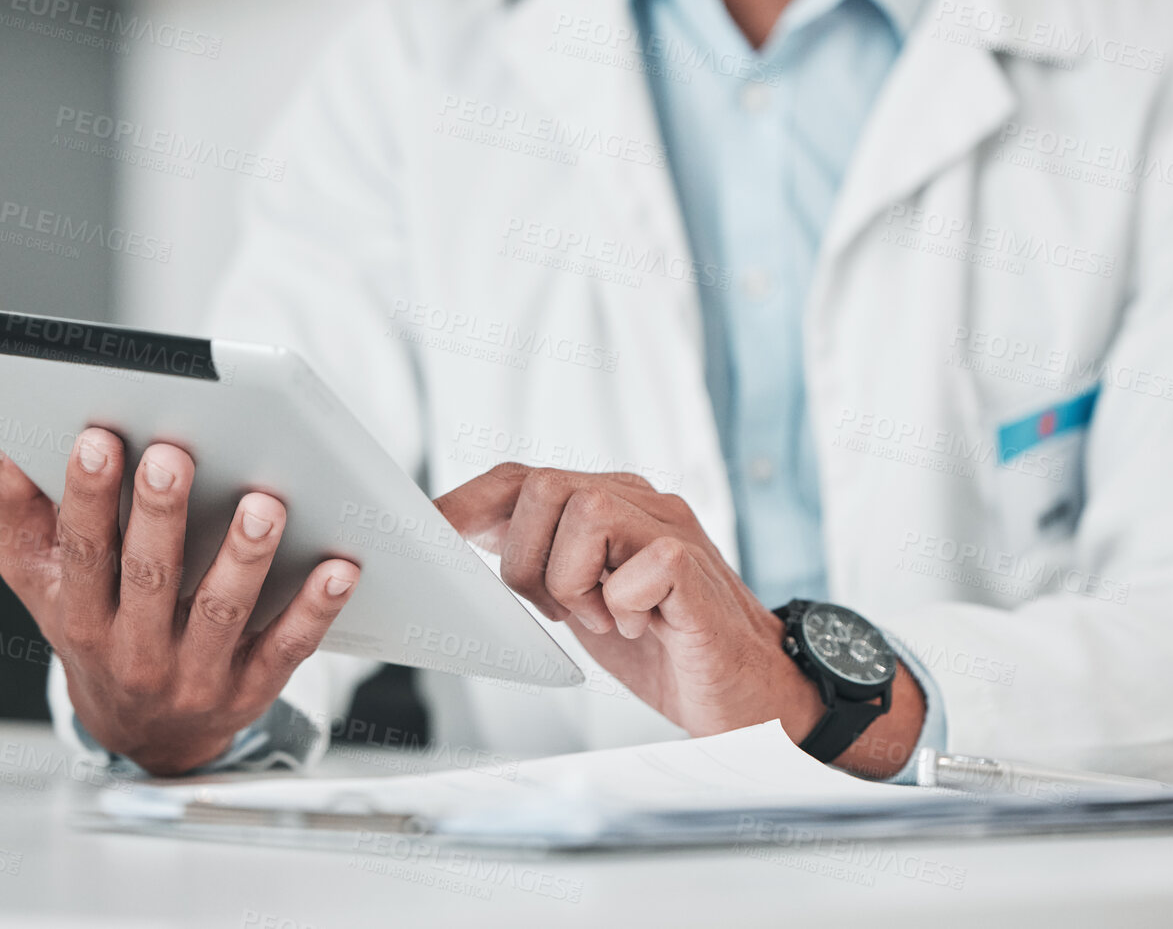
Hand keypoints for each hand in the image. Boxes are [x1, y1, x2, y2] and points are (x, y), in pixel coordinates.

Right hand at [0, 428, 360, 775]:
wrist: (142, 733)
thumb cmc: (95, 630)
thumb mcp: (41, 583)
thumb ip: (21, 513)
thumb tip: (10, 444)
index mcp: (82, 617)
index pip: (82, 551)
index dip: (86, 497)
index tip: (97, 439)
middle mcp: (135, 651)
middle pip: (148, 577)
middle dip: (160, 514)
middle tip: (174, 455)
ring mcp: (196, 674)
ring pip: (220, 612)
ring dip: (244, 558)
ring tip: (263, 504)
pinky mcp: (250, 689)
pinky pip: (286, 647)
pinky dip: (315, 608)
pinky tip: (339, 568)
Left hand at [435, 463, 923, 776]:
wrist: (749, 695)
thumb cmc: (665, 648)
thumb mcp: (582, 604)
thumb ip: (539, 568)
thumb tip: (465, 556)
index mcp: (607, 505)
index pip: (522, 477)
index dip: (467, 502)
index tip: (423, 532)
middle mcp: (639, 501)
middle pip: (542, 484)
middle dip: (526, 559)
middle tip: (559, 610)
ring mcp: (670, 528)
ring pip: (585, 509)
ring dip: (574, 581)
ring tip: (605, 618)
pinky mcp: (694, 566)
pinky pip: (639, 563)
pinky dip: (622, 604)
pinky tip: (643, 626)